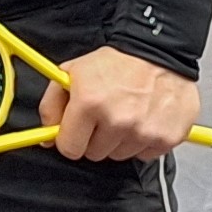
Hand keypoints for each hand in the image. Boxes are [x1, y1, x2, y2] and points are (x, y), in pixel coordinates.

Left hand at [41, 46, 200, 161]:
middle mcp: (116, 120)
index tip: (74, 133)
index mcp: (89, 102)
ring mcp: (142, 132)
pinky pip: (143, 155)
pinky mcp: (165, 139)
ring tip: (124, 114)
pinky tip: (142, 120)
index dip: (69, 140)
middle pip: (94, 154)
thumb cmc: (117, 63)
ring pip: (118, 156)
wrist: (160, 55)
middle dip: (94, 138)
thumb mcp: (73, 72)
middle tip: (102, 116)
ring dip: (118, 140)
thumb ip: (52, 104)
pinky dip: (140, 142)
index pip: (69, 148)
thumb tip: (47, 137)